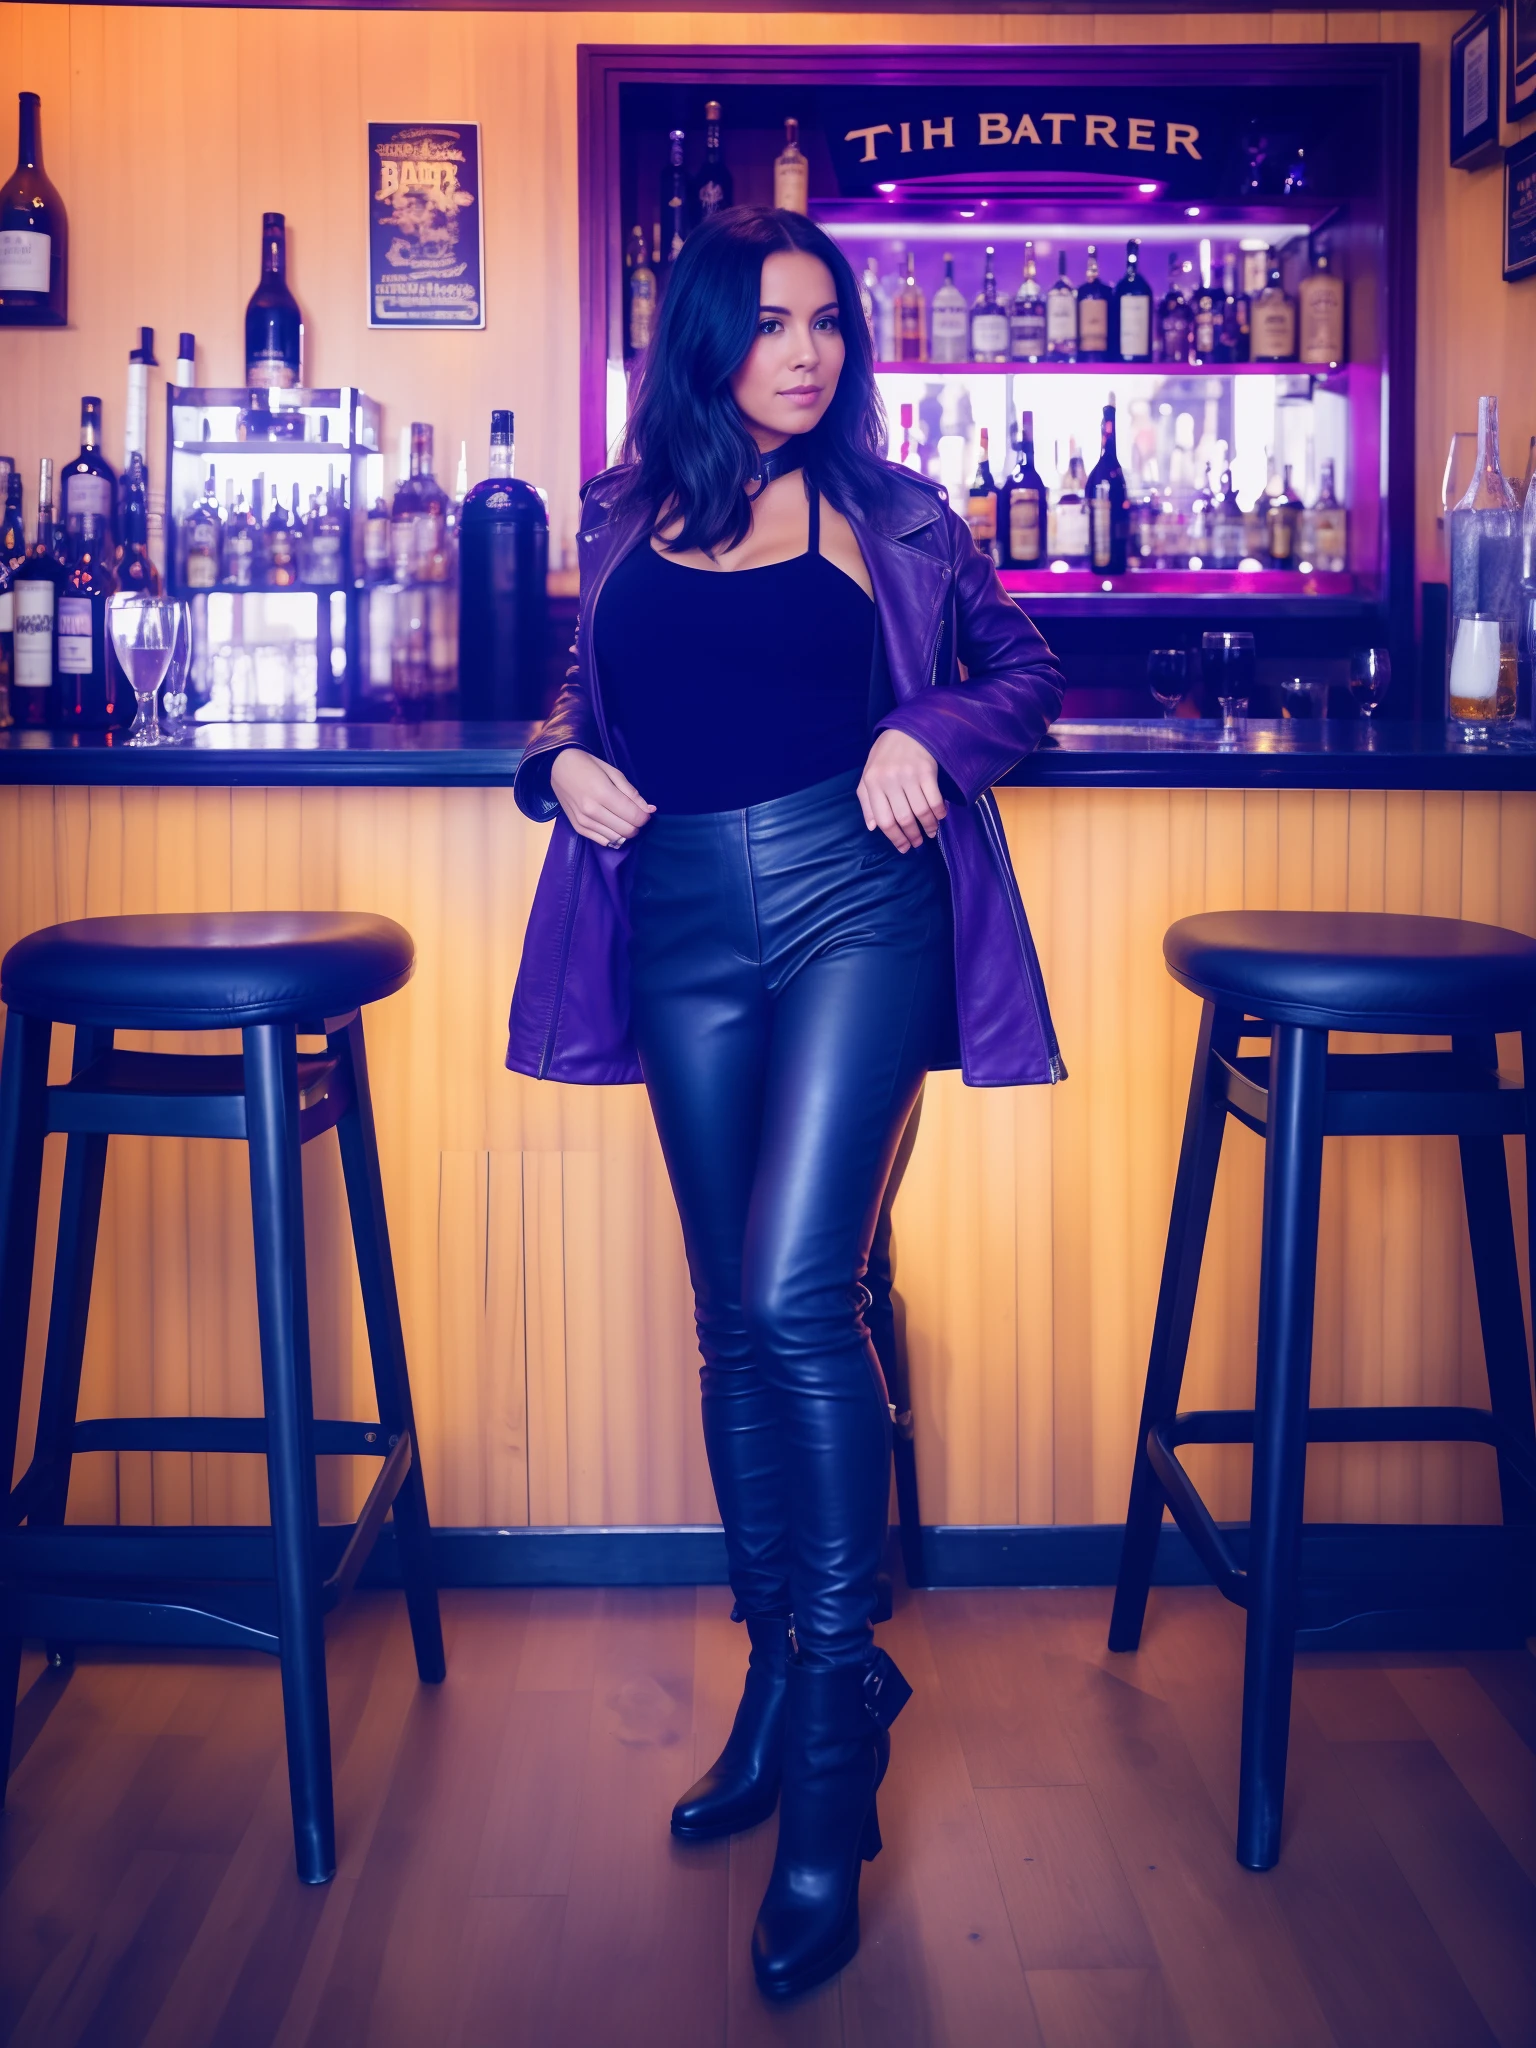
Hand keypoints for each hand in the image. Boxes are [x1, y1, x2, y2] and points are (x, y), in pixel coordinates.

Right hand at [550, 748, 654, 847]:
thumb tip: (650, 810)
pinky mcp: (578, 828)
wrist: (559, 767)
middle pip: (627, 830)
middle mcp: (592, 811)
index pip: (634, 817)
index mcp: (603, 794)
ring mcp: (584, 822)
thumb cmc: (588, 766)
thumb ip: (632, 793)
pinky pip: (602, 842)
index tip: (645, 811)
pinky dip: (613, 837)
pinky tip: (613, 826)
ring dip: (625, 832)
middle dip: (637, 825)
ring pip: (616, 839)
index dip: (645, 817)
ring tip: (623, 819)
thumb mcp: (614, 773)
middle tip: (635, 814)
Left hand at [856, 729, 946, 850]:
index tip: (903, 847)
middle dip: (912, 836)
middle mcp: (889, 780)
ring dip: (929, 826)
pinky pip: (935, 799)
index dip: (894, 838)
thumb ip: (866, 801)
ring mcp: (909, 775)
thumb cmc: (886, 754)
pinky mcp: (926, 770)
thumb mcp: (869, 774)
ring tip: (931, 832)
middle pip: (903, 818)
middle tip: (918, 843)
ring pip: (920, 811)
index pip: (883, 820)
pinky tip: (940, 816)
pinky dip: (940, 812)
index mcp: (872, 783)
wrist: (908, 728)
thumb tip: (872, 827)